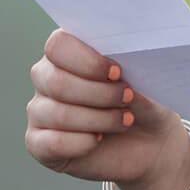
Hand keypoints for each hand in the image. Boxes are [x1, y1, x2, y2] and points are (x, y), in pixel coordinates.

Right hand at [24, 29, 186, 189]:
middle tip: (127, 98)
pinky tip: (98, 140)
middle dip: (99, 94)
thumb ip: (128, 69)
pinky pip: (52, 143)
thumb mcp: (144, 82)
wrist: (149, 141)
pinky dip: (82, 143)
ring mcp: (40, 111)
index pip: (58, 46)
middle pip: (57, 82)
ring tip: (125, 121)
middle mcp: (46, 78)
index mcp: (66, 52)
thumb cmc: (143, 102)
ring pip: (58, 114)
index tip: (117, 72)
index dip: (88, 61)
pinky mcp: (39, 144)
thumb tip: (119, 72)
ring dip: (99, 119)